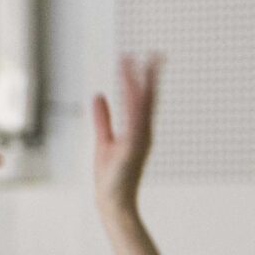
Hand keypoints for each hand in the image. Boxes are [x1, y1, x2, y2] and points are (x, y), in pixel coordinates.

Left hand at [92, 53, 160, 217]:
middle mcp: (143, 131)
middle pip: (148, 98)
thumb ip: (103, 118)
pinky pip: (135, 122)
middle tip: (155, 53)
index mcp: (137, 129)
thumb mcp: (104, 140)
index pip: (139, 98)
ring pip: (144, 106)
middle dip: (150, 76)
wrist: (112, 201)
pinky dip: (135, 106)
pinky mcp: (133, 148)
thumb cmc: (110, 175)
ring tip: (146, 64)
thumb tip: (99, 96)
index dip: (137, 78)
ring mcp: (140, 139)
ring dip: (144, 85)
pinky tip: (134, 91)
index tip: (133, 58)